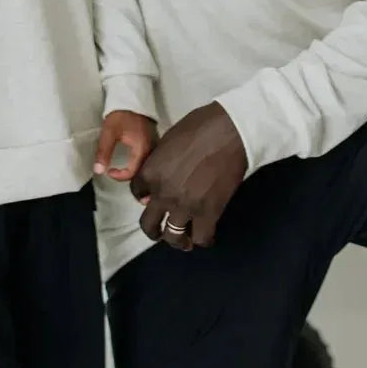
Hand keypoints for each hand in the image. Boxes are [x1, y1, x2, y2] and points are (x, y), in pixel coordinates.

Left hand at [94, 110, 156, 180]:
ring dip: (136, 171)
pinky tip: (133, 162)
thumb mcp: (109, 133)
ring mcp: (156, 145)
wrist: (131, 98)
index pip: (133, 172)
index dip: (119, 176)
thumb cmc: (120, 115)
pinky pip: (149, 158)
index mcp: (142, 148)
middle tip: (116, 173)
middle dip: (129, 177)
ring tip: (124, 171)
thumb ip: (103, 152)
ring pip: (147, 165)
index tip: (109, 170)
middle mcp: (152, 149)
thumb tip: (99, 171)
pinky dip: (141, 164)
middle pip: (143, 172)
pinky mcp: (154, 141)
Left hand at [131, 102, 247, 250]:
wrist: (229, 131)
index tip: (152, 198)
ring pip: (173, 238)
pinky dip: (202, 239)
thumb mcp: (168, 140)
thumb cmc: (200, 126)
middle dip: (153, 230)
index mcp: (150, 173)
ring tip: (184, 240)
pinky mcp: (209, 213)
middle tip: (160, 230)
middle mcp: (163, 194)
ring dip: (177, 240)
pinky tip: (205, 235)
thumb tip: (161, 174)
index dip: (145, 196)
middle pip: (148, 223)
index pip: (137, 193)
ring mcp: (185, 207)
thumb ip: (159, 161)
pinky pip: (201, 237)